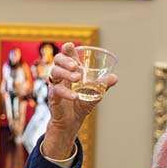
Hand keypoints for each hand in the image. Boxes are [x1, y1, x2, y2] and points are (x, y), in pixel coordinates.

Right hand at [41, 42, 116, 159]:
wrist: (72, 121)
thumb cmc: (81, 103)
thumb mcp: (95, 93)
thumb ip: (103, 84)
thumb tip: (114, 77)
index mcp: (70, 70)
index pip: (66, 55)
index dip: (66, 49)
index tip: (70, 46)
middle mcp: (61, 75)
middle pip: (57, 60)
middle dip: (66, 60)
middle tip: (76, 66)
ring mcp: (55, 84)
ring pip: (55, 72)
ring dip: (66, 74)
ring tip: (78, 78)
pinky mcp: (52, 96)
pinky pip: (56, 90)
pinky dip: (66, 93)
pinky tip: (75, 96)